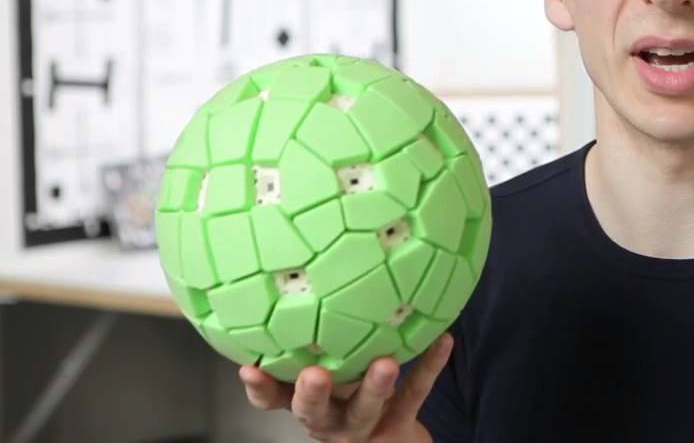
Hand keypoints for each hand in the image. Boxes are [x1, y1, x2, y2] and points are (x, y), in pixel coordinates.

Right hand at [239, 333, 453, 441]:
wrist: (391, 437)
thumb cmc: (351, 391)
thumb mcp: (328, 369)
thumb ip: (312, 337)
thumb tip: (294, 269)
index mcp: (307, 401)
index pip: (274, 399)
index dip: (260, 388)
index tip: (249, 368)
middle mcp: (330, 418)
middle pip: (313, 412)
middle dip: (312, 394)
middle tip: (314, 375)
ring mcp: (365, 424)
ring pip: (365, 409)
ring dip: (374, 387)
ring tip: (386, 364)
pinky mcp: (399, 424)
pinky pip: (415, 393)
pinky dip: (429, 366)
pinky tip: (443, 340)